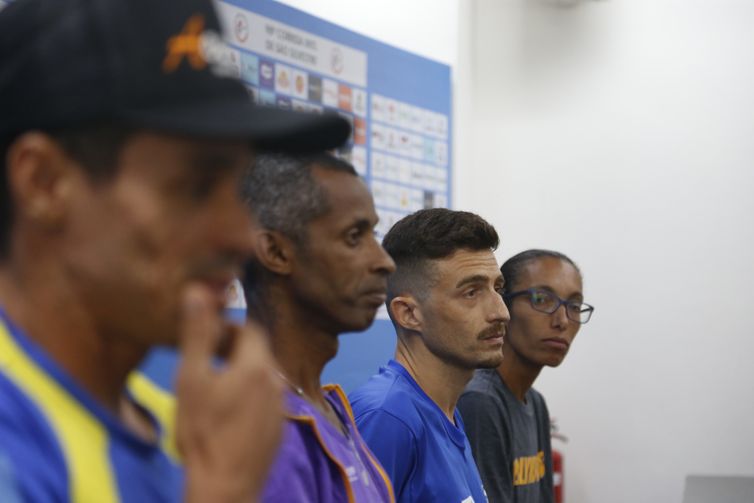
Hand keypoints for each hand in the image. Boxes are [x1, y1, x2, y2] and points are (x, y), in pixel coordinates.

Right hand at [176, 284, 282, 502]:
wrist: (224, 486)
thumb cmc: (202, 431)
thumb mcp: (191, 378)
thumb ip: (197, 333)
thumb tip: (198, 290)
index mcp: (257, 365)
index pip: (249, 328)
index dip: (226, 328)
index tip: (205, 341)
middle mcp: (276, 382)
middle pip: (256, 352)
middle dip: (232, 350)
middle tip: (204, 364)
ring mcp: (280, 407)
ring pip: (260, 377)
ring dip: (239, 375)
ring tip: (211, 391)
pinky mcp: (278, 429)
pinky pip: (264, 401)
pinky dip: (247, 398)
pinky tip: (226, 416)